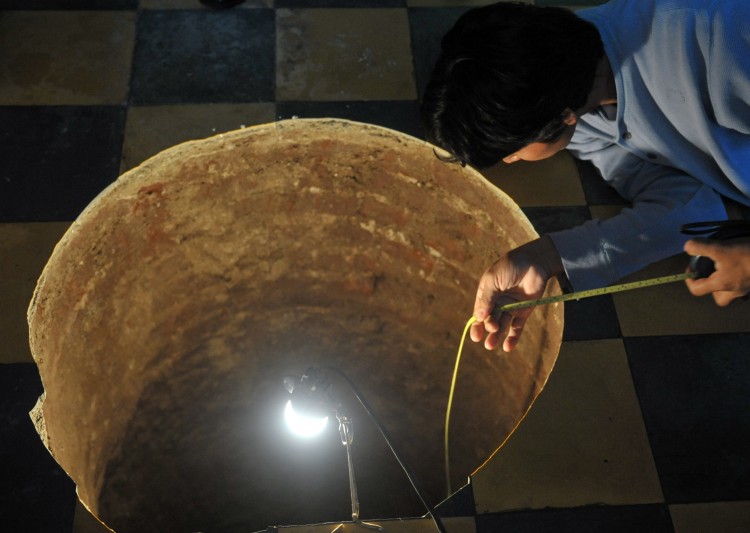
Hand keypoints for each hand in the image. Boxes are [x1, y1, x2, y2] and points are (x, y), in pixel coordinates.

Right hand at [471, 235, 563, 351]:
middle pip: (490, 320)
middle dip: (488, 328)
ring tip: (491, 345)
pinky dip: (512, 337)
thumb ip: (487, 298)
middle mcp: (497, 302)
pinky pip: (516, 327)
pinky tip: (507, 347)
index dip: (476, 324)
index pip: (479, 312)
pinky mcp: (524, 312)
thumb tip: (478, 318)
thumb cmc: (511, 266)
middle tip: (492, 329)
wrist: (535, 262)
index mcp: (487, 293)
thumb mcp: (493, 280)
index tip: (475, 335)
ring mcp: (511, 307)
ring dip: (496, 336)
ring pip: (501, 325)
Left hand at [684, 237, 749, 305]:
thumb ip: (701, 247)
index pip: (697, 290)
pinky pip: (745, 285)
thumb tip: (688, 247)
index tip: (691, 267)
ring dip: (727, 284)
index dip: (689, 280)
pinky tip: (742, 265)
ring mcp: (748, 288)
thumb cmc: (747, 255)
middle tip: (713, 273)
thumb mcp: (721, 248)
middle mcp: (735, 291)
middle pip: (720, 299)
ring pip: (734, 293)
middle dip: (713, 288)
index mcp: (722, 285)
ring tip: (727, 268)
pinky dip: (740, 278)